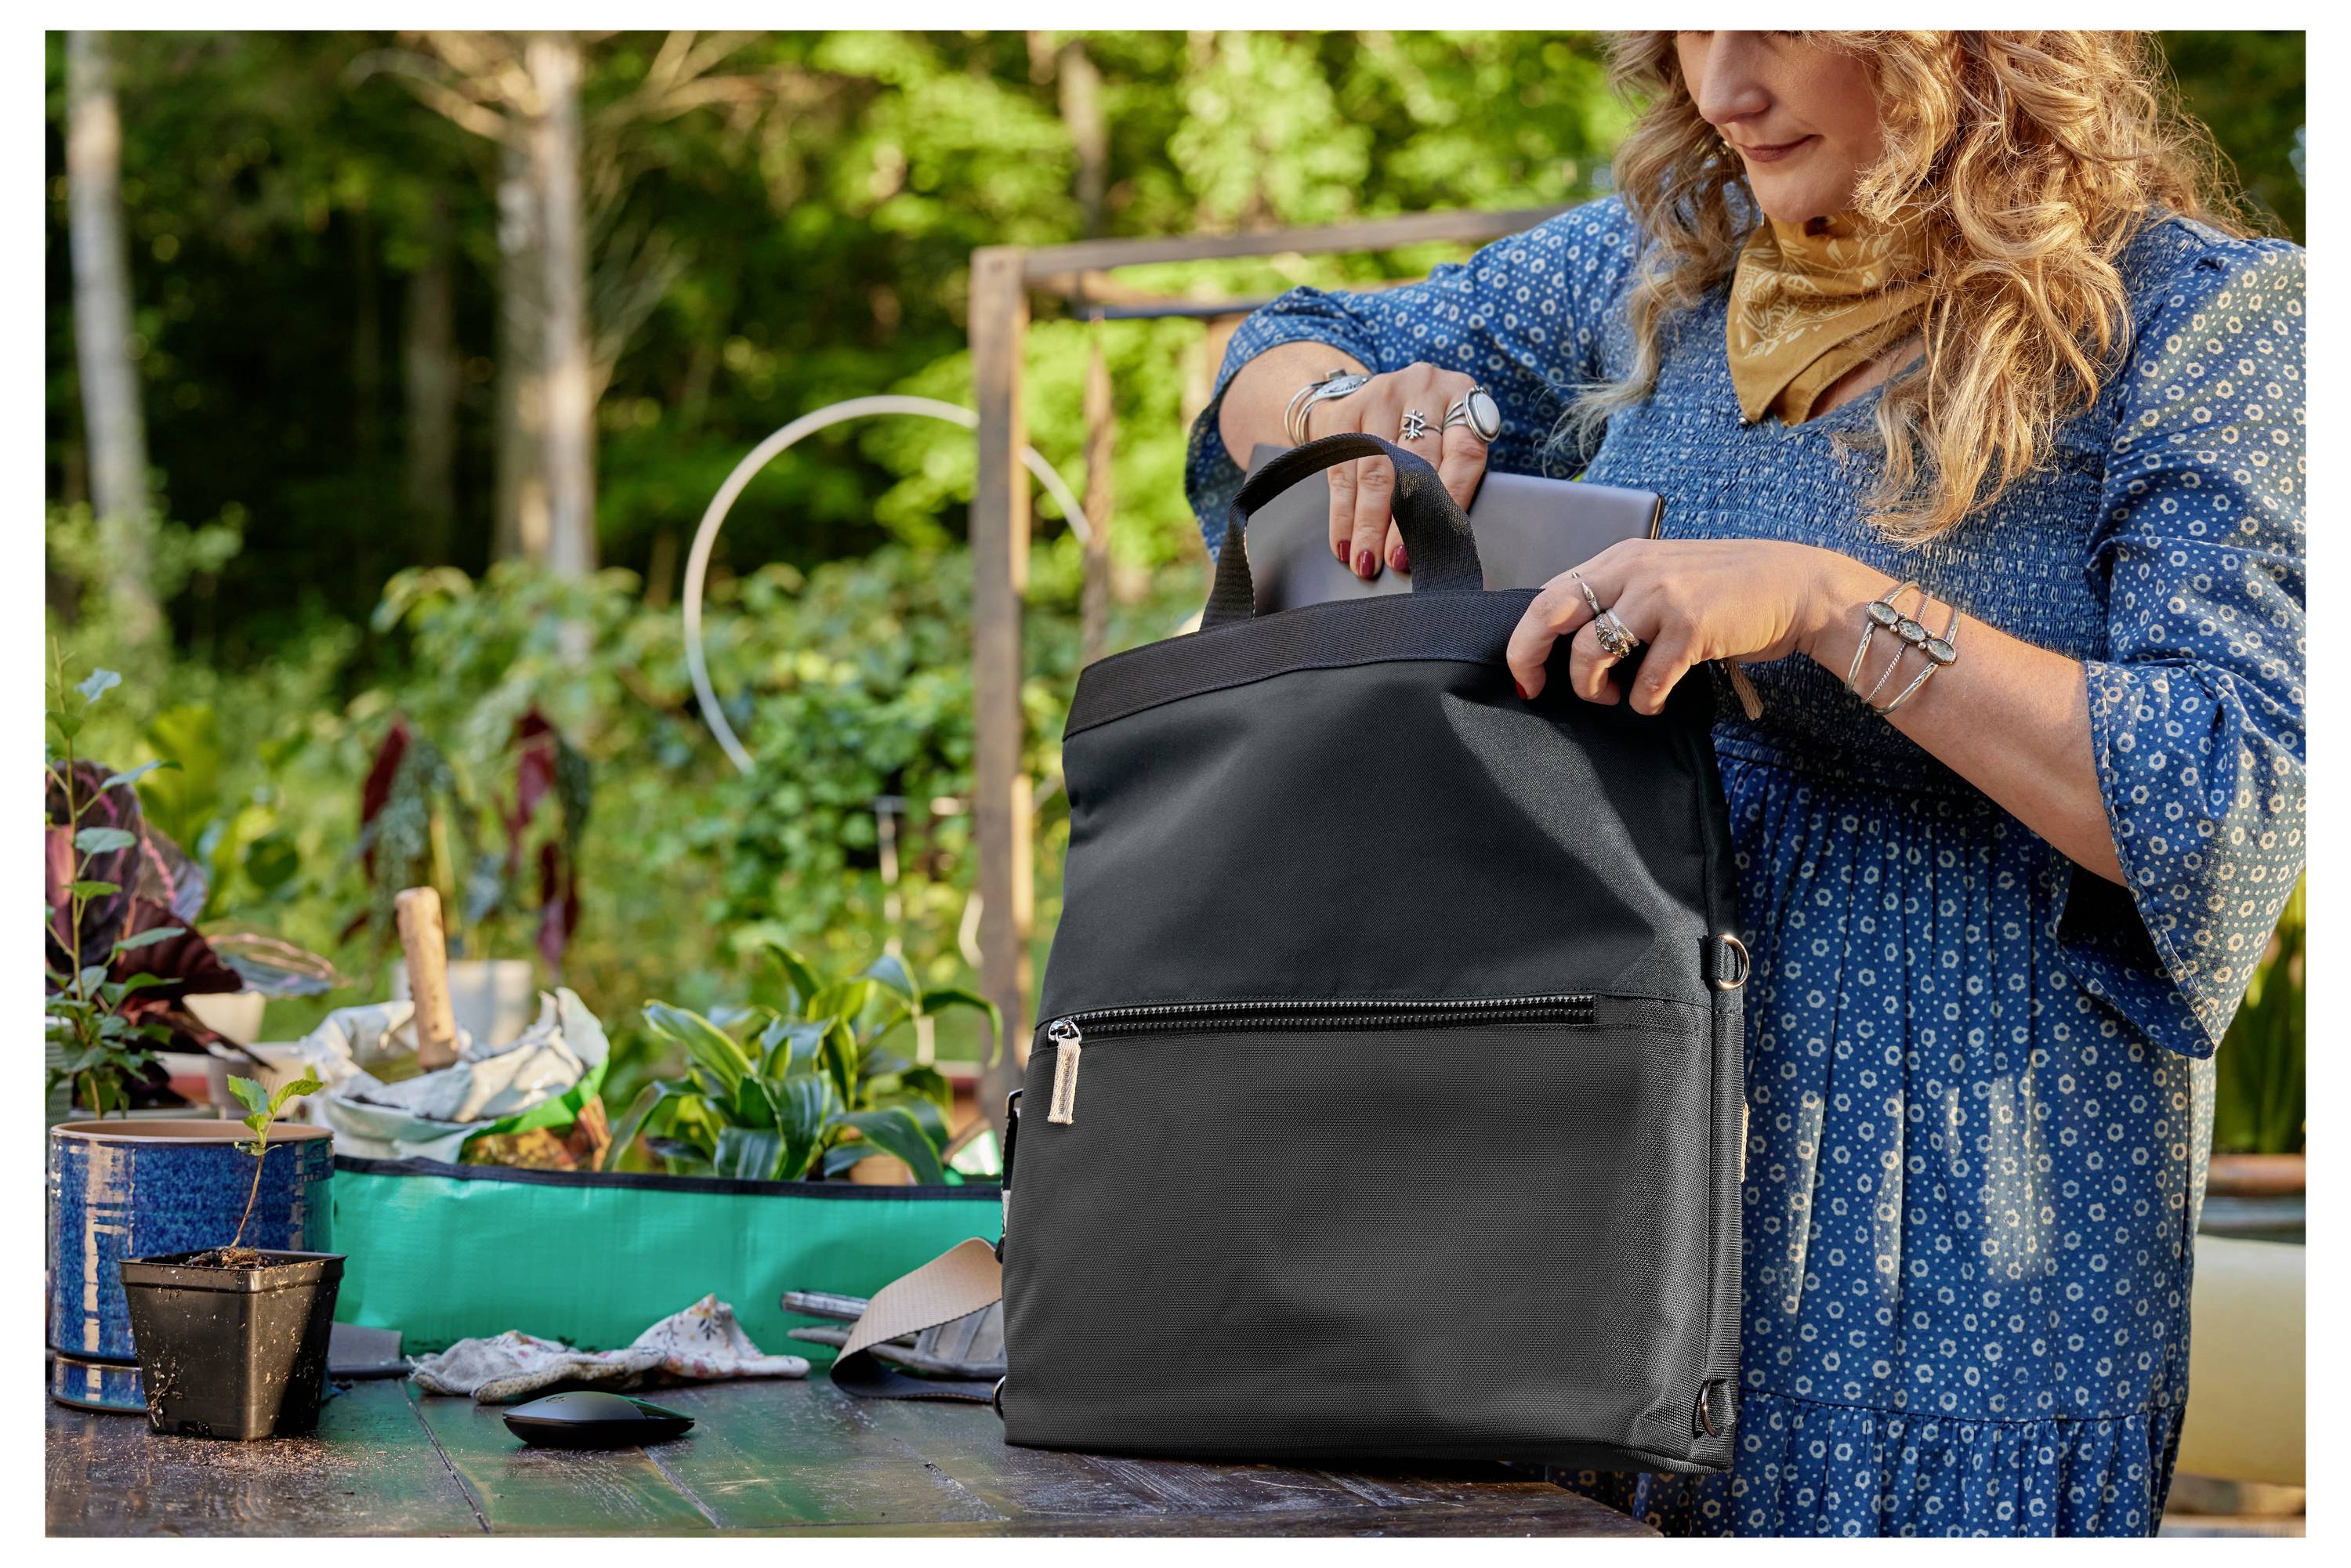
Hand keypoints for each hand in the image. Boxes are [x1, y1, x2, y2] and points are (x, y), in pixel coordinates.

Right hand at [1305, 362, 1491, 579]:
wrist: (1377, 395)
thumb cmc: (1424, 431)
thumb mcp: (1448, 440)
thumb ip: (1451, 477)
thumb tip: (1441, 542)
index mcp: (1462, 397)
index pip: (1463, 455)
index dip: (1450, 501)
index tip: (1436, 540)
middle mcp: (1424, 387)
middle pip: (1413, 464)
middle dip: (1401, 520)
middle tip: (1393, 560)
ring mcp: (1382, 395)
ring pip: (1374, 470)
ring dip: (1367, 523)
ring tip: (1364, 559)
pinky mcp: (1347, 410)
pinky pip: (1342, 469)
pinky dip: (1341, 512)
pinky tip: (1343, 541)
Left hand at [1507, 539, 1860, 712]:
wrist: (1795, 586)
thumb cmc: (1724, 590)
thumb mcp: (1661, 577)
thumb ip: (1617, 596)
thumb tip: (1566, 641)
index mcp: (1620, 558)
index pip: (1549, 595)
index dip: (1525, 639)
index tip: (1525, 675)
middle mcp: (1634, 570)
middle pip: (1553, 615)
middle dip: (1532, 659)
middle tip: (1537, 690)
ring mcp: (1662, 597)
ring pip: (1592, 651)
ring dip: (1593, 688)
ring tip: (1612, 696)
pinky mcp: (1691, 627)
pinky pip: (1645, 681)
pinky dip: (1643, 702)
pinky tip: (1652, 702)